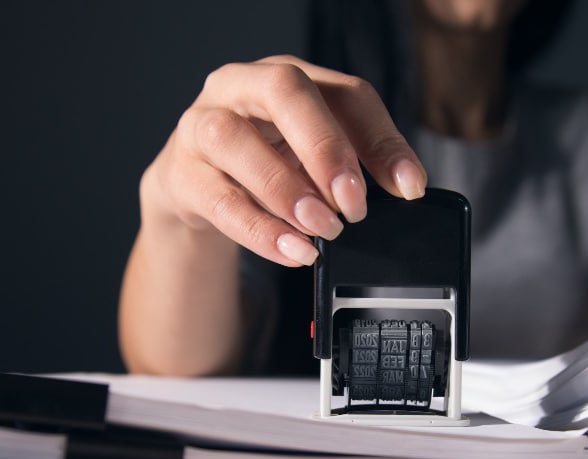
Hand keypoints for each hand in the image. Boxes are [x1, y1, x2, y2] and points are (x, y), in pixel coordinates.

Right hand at [140, 55, 426, 266]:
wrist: (193, 189)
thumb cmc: (263, 164)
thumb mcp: (312, 162)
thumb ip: (354, 168)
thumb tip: (406, 187)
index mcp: (289, 79)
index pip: (346, 93)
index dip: (381, 139)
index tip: (408, 188)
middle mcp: (241, 87)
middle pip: (285, 91)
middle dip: (325, 147)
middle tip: (353, 203)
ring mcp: (201, 125)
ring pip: (235, 140)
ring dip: (285, 190)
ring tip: (321, 230)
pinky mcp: (179, 172)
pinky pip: (217, 198)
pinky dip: (259, 229)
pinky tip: (292, 250)